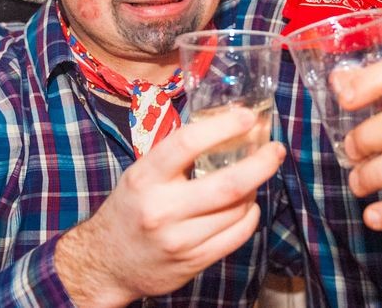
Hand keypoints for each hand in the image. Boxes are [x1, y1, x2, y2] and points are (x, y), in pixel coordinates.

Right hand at [55, 106, 285, 305]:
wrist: (106, 263)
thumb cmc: (130, 208)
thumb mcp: (141, 174)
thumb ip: (176, 155)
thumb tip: (226, 126)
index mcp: (145, 178)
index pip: (187, 144)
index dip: (223, 127)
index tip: (248, 117)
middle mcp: (161, 209)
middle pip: (227, 185)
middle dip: (261, 164)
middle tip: (275, 150)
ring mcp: (179, 240)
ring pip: (237, 211)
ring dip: (254, 190)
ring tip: (255, 178)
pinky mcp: (193, 262)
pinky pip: (237, 236)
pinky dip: (249, 217)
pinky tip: (247, 206)